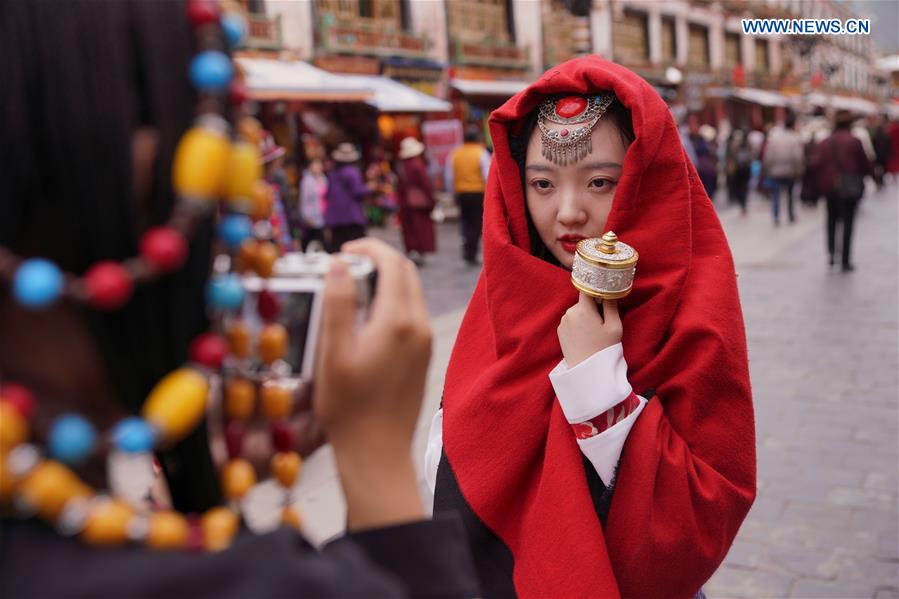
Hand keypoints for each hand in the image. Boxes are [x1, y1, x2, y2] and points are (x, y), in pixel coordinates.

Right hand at [313, 238, 431, 528]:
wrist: (377, 452)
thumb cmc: (349, 408)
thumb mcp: (332, 353)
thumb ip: (338, 303)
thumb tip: (340, 264)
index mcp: (399, 321)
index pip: (393, 263)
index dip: (368, 247)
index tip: (343, 250)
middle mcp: (420, 326)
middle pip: (406, 273)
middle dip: (378, 260)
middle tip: (345, 266)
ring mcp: (426, 342)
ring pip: (411, 293)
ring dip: (385, 281)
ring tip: (351, 291)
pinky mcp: (424, 355)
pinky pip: (412, 314)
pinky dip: (392, 303)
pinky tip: (365, 320)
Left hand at [557, 294, 621, 367]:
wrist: (588, 370)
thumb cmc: (604, 349)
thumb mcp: (614, 326)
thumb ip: (611, 305)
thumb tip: (608, 291)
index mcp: (583, 309)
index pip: (587, 289)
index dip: (596, 290)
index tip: (603, 297)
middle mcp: (570, 313)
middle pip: (583, 302)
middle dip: (592, 308)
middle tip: (602, 323)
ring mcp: (563, 322)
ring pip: (577, 312)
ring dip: (585, 317)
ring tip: (593, 333)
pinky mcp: (560, 331)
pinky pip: (571, 321)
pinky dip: (578, 325)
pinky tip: (585, 337)